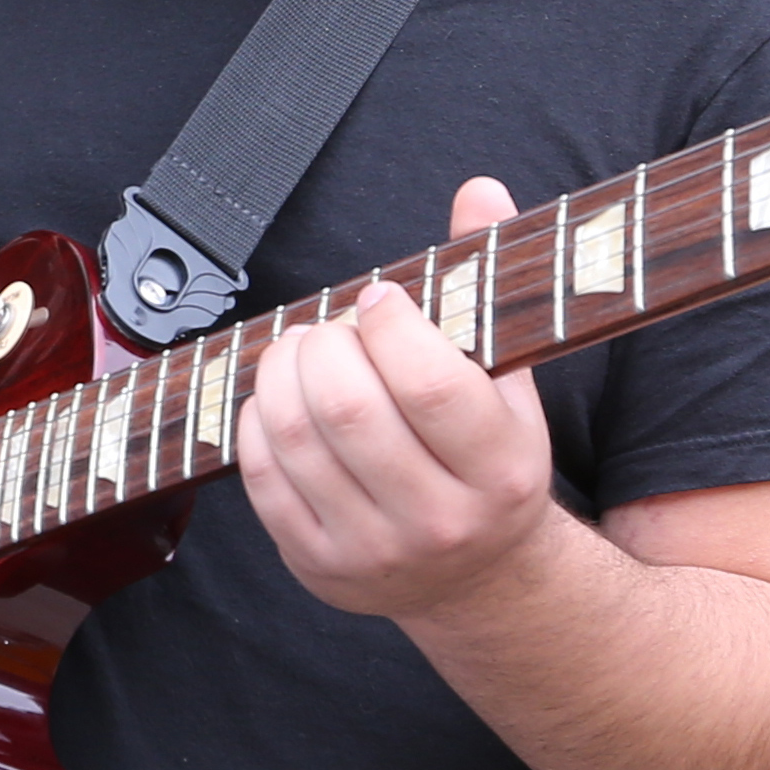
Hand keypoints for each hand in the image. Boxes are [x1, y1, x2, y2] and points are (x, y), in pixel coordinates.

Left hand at [236, 178, 575, 622]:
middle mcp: (440, 519)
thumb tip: (479, 190)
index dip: (389, 324)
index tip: (379, 300)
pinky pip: (262, 476)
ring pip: (296, 439)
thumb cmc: (488, 461)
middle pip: (349, 410)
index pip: (428, 384)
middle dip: (325, 344)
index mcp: (501, 469)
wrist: (478, 579)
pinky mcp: (318, 564)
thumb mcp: (510, 382)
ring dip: (284, 373)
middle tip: (331, 328)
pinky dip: (259, 419)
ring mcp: (374, 549)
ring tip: (302, 352)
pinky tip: (282, 398)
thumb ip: (488, 286)